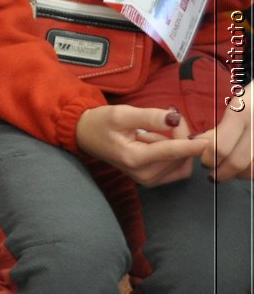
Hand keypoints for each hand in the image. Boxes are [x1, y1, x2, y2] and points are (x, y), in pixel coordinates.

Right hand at [75, 104, 207, 185]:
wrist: (86, 136)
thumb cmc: (100, 123)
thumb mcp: (121, 114)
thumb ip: (150, 117)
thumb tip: (175, 119)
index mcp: (134, 158)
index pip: (170, 152)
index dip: (191, 145)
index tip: (208, 141)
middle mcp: (143, 174)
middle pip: (179, 156)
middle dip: (180, 135)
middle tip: (169, 116)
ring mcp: (149, 180)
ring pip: (181, 163)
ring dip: (179, 145)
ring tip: (158, 130)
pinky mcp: (153, 180)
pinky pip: (177, 168)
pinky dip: (176, 154)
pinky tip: (160, 142)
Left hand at [199, 98, 252, 181]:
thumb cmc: (253, 99)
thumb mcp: (234, 105)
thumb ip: (218, 127)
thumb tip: (197, 145)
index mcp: (241, 114)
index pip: (220, 147)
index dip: (208, 158)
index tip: (204, 160)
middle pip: (236, 162)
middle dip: (220, 170)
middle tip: (211, 171)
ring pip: (250, 169)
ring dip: (236, 174)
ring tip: (226, 170)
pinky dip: (249, 172)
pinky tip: (242, 168)